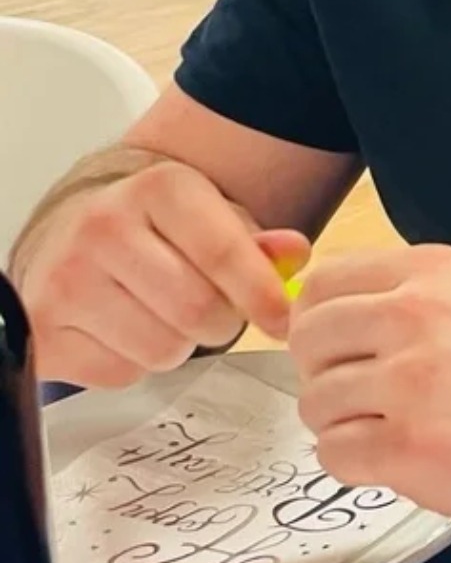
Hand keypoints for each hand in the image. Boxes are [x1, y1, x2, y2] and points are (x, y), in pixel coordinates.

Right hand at [16, 161, 309, 388]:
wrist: (70, 233)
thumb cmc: (155, 228)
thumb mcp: (210, 216)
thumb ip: (257, 240)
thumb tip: (294, 255)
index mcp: (158, 188)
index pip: (223, 254)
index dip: (262, 296)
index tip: (283, 320)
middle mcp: (105, 226)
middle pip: (197, 312)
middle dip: (221, 323)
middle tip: (215, 312)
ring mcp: (68, 279)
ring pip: (162, 350)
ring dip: (180, 345)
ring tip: (163, 313)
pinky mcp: (44, 329)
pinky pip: (120, 374)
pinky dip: (135, 363)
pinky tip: (125, 328)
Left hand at [289, 245, 450, 530]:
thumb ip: (417, 294)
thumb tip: (344, 312)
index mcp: (431, 273)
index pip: (323, 284)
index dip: (319, 320)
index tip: (336, 345)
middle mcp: (415, 317)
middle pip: (309, 339)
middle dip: (322, 371)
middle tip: (355, 393)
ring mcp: (412, 385)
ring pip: (317, 401)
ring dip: (339, 421)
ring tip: (381, 429)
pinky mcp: (414, 450)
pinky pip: (336, 454)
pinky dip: (353, 462)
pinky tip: (391, 458)